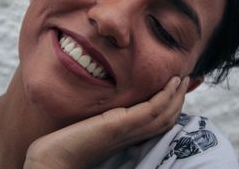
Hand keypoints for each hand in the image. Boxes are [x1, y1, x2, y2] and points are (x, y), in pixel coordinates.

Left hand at [23, 76, 189, 168]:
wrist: (50, 161)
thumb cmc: (65, 145)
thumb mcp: (89, 125)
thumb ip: (102, 118)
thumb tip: (107, 107)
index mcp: (126, 136)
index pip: (155, 121)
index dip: (170, 105)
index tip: (178, 87)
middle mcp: (131, 136)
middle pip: (165, 118)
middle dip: (179, 99)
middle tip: (188, 79)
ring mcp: (126, 131)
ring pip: (163, 115)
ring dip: (176, 96)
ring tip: (183, 78)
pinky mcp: (118, 126)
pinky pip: (149, 111)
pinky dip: (164, 98)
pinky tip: (171, 84)